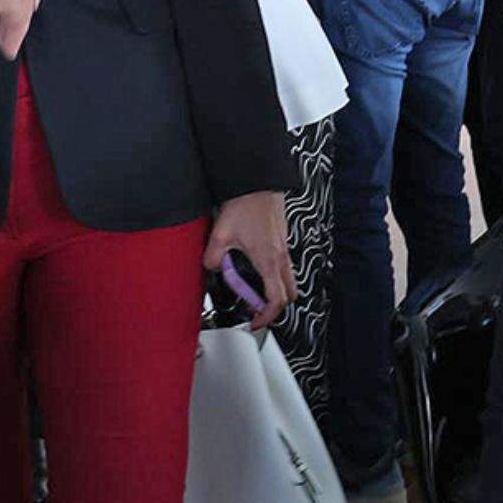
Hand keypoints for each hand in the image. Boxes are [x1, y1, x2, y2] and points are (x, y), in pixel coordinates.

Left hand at [206, 192, 292, 331]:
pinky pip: (284, 264)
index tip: (255, 321)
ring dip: (274, 289)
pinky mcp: (282, 239)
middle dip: (274, 306)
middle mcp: (281, 256)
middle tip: (256, 308)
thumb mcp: (221, 234)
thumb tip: (212, 267)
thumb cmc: (246, 203)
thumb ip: (213, 256)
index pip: (276, 300)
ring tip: (253, 287)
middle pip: (290, 294)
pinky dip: (273, 273)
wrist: (258, 181)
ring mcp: (284, 247)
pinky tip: (254, 264)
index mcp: (268, 260)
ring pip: (288, 279)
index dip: (266, 317)